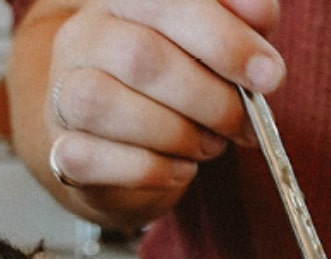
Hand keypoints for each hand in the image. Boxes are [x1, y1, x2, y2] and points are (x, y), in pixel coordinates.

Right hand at [12, 0, 283, 230]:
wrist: (123, 137)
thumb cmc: (175, 78)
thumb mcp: (213, 39)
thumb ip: (240, 20)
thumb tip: (261, 16)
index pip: (167, 2)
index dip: (224, 39)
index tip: (270, 75)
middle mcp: (84, 37)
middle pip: (141, 57)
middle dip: (210, 98)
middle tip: (244, 123)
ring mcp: (63, 92)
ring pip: (106, 105)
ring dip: (177, 134)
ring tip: (210, 144)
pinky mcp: (61, 148)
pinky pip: (92, 159)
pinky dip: (150, 169)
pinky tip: (179, 167)